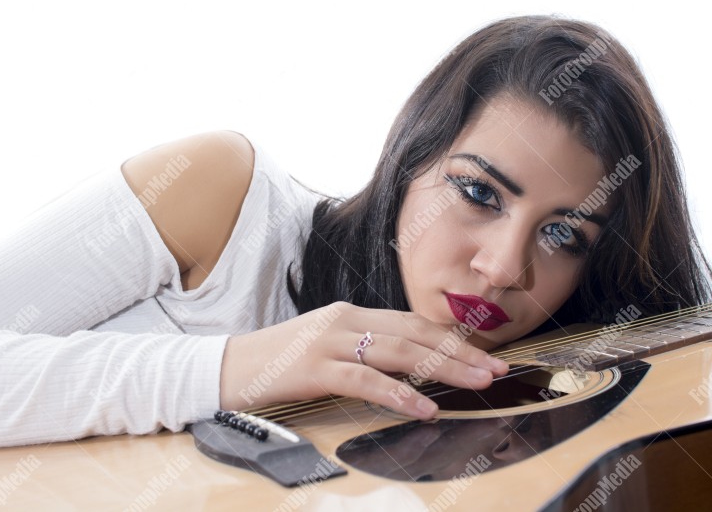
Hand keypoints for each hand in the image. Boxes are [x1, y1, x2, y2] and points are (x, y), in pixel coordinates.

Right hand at [219, 301, 508, 419]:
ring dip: (443, 367)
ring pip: (398, 351)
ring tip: (477, 383)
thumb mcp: (324, 346)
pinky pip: (366, 380)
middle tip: (496, 369)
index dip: (451, 338)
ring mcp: (329, 341)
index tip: (483, 353)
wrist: (225, 366)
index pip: (411, 322)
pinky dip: (399, 394)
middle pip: (414, 333)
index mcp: (350, 313)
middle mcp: (345, 319)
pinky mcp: (315, 367)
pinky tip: (423, 407)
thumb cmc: (277, 361)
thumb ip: (361, 349)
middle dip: (460, 352)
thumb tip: (404, 365)